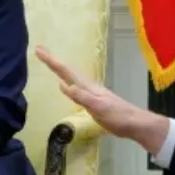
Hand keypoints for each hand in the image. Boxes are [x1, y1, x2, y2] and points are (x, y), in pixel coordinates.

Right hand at [35, 45, 167, 151]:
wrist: (135, 123)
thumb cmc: (117, 117)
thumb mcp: (98, 107)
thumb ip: (81, 96)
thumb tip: (62, 84)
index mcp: (88, 87)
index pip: (66, 71)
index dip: (52, 62)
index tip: (39, 51)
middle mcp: (89, 86)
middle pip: (68, 70)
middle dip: (53, 61)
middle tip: (40, 51)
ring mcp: (92, 92)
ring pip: (72, 76)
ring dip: (60, 69)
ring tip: (50, 62)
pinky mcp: (94, 100)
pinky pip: (76, 86)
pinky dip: (68, 81)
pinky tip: (66, 84)